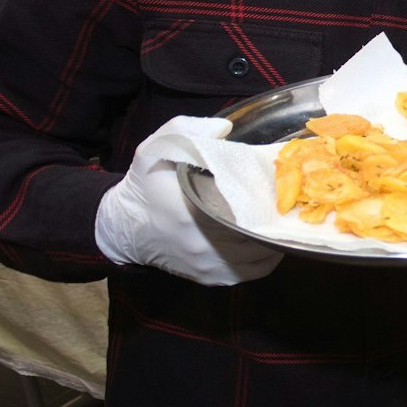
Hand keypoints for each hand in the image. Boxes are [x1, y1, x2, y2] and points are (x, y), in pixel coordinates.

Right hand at [94, 115, 283, 285]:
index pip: (246, 211)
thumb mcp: (156, 148)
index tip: (278, 188)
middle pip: (260, 237)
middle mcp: (202, 244)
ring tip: (277, 221)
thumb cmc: (145, 186)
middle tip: (284, 204)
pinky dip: (264, 259)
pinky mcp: (208, 278)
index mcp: (192, 212)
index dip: (268, 202)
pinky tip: (266, 241)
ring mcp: (207, 265)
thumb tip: (223, 128)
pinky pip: (250, 273)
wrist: (122, 226)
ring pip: (261, 259)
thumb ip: (186, 130)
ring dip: (274, 242)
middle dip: (275, 221)